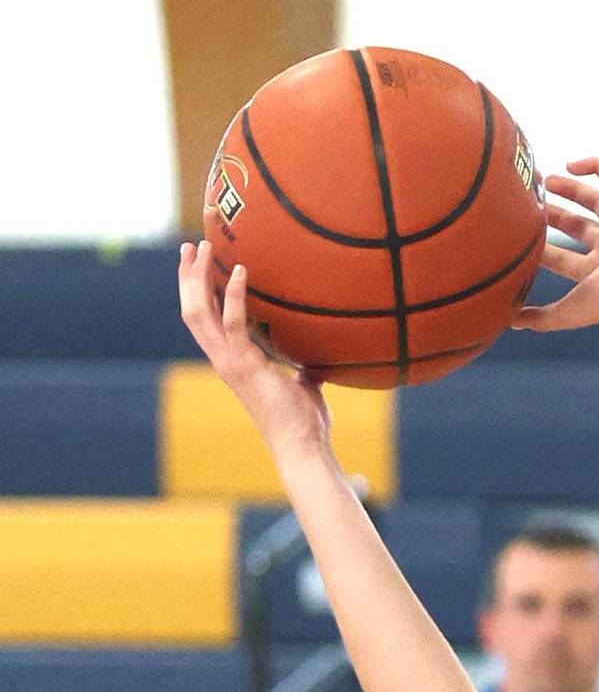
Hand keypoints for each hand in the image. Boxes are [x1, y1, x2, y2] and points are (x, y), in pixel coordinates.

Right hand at [177, 240, 332, 457]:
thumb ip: (302, 369)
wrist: (304, 446)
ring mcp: (231, 363)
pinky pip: (233, 323)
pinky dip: (235, 295)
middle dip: (188, 277)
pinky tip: (241, 271)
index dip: (196, 292)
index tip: (196, 263)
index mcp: (232, 362)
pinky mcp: (246, 365)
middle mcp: (224, 361)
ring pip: (200, 313)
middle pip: (193, 311)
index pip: (204, 321)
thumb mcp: (302, 385)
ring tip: (205, 248)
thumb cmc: (305, 421)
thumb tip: (318, 360)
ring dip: (200, 278)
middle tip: (191, 245)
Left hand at [514, 157, 598, 333]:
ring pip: (595, 200)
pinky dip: (598, 166)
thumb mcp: (567, 313)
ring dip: (572, 189)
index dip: (543, 249)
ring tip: (547, 180)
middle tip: (531, 202)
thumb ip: (540, 319)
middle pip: (578, 227)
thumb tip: (510, 322)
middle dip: (555, 215)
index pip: (564, 258)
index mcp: (596, 274)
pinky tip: (573, 164)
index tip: (520, 238)